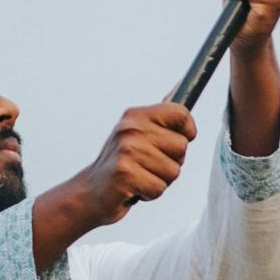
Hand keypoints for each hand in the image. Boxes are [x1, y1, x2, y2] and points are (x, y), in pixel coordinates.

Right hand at [31, 102, 197, 268]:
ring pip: (173, 171)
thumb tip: (180, 85)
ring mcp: (126, 150)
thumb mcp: (138, 133)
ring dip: (160, 180)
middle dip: (171, 162)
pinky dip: (150, 194)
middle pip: (182, 146)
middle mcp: (131, 129)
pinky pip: (159, 187)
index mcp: (136, 116)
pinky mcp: (124, 174)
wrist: (90, 192)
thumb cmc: (123, 164)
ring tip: (140, 177)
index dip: (188, 130)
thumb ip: (161, 114)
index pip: (180, 113)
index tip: (178, 141)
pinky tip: (134, 188)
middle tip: (148, 165)